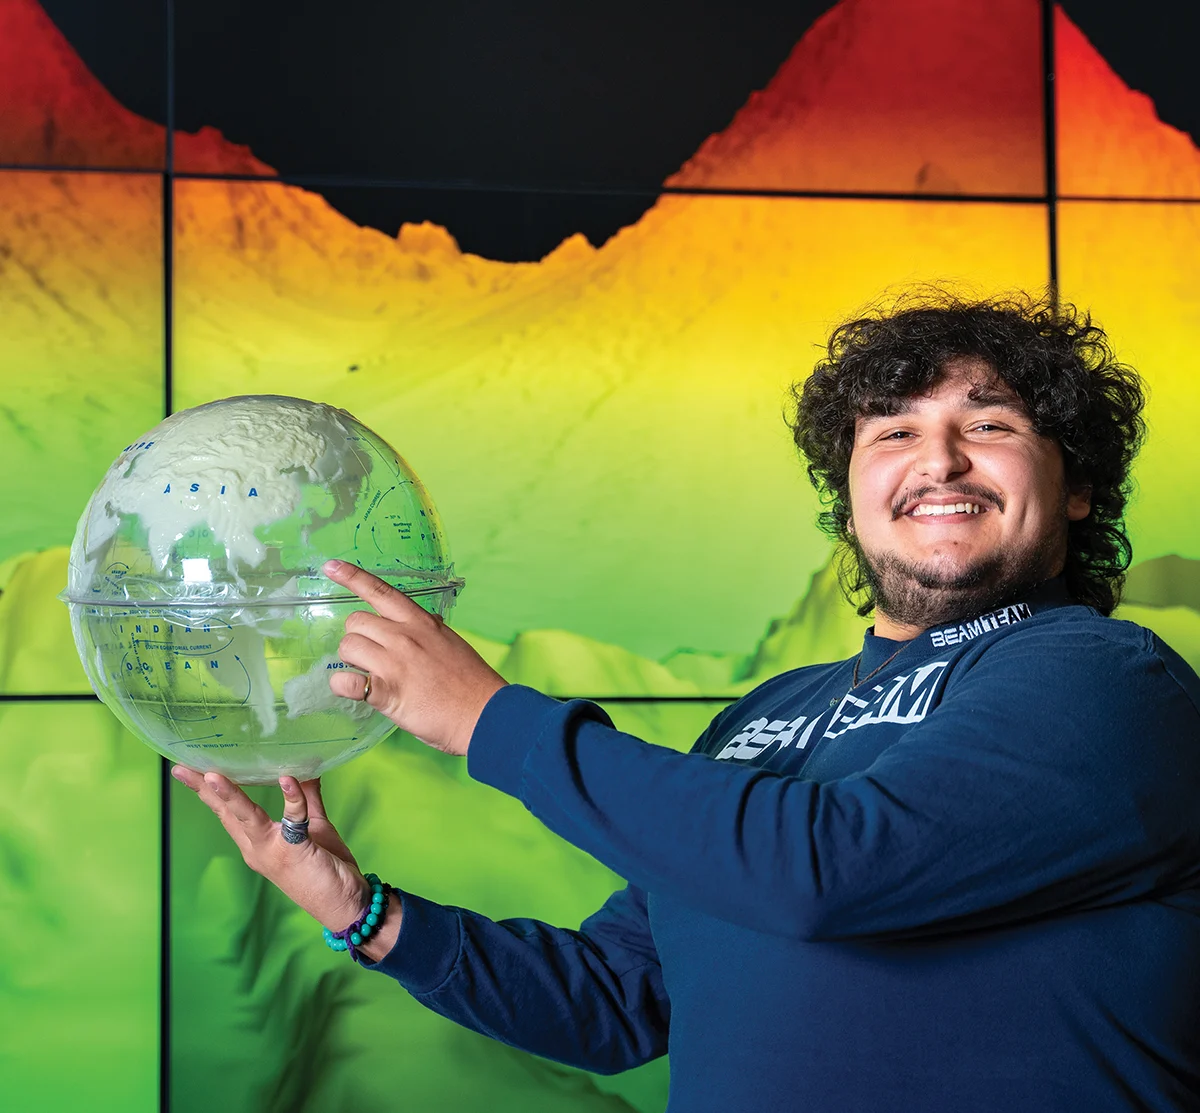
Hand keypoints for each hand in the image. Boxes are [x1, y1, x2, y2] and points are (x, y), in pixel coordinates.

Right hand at [171, 768, 369, 932]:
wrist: (347, 904)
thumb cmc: (328, 868)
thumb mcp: (315, 827)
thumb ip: (306, 800)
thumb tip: (303, 770)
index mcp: (257, 842)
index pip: (227, 812)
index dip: (206, 792)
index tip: (186, 770)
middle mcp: (257, 848)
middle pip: (226, 813)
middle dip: (203, 790)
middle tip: (181, 769)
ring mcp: (273, 851)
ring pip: (246, 818)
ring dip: (230, 796)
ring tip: (212, 775)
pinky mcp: (295, 851)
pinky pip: (293, 820)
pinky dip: (292, 798)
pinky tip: (287, 780)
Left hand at [324, 559, 506, 756]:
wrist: (486, 714)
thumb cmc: (471, 682)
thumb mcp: (451, 642)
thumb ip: (430, 630)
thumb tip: (425, 620)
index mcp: (421, 622)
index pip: (381, 591)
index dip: (352, 576)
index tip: (331, 567)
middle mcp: (405, 637)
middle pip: (356, 621)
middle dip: (357, 637)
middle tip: (371, 656)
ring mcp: (394, 663)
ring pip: (347, 647)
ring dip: (351, 661)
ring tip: (369, 674)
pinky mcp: (387, 693)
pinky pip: (347, 681)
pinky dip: (343, 685)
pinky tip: (354, 690)